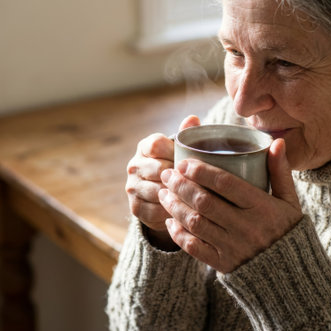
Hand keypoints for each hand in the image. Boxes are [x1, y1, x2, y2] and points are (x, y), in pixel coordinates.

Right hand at [125, 115, 200, 248]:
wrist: (163, 194)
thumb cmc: (177, 165)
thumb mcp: (181, 150)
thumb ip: (186, 135)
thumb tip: (193, 118)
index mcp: (144, 147)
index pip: (156, 144)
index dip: (174, 152)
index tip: (189, 160)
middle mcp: (134, 165)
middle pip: (157, 169)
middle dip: (179, 176)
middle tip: (198, 181)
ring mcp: (132, 187)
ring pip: (157, 191)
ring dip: (176, 195)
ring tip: (195, 196)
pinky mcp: (135, 207)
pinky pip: (155, 210)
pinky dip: (171, 211)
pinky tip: (185, 209)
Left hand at [158, 138, 302, 271]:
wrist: (289, 275)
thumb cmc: (287, 230)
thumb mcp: (289, 200)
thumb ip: (280, 171)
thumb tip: (277, 141)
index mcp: (262, 207)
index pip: (225, 183)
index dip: (201, 171)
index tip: (184, 162)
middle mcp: (246, 227)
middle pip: (205, 202)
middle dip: (181, 185)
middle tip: (167, 174)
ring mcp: (233, 248)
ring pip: (195, 223)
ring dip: (175, 206)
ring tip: (163, 192)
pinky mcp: (223, 265)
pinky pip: (194, 248)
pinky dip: (178, 233)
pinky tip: (169, 220)